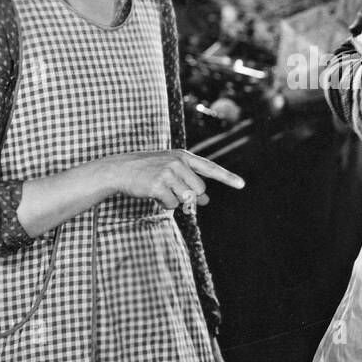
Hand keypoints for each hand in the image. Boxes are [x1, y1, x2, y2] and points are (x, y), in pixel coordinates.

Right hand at [110, 149, 244, 209]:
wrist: (120, 170)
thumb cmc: (148, 170)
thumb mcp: (171, 171)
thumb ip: (189, 182)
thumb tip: (206, 200)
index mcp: (183, 156)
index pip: (210, 168)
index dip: (227, 177)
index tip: (242, 185)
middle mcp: (178, 162)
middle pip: (199, 190)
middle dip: (189, 195)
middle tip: (172, 190)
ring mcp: (168, 173)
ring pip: (186, 198)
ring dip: (175, 200)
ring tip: (161, 189)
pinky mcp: (158, 185)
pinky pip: (172, 204)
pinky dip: (164, 204)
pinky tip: (154, 194)